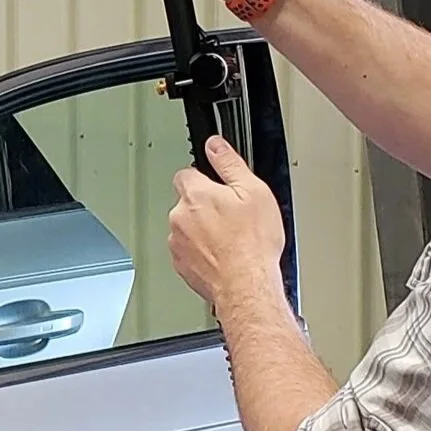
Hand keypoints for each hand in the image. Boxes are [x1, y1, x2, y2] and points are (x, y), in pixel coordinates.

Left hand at [167, 135, 286, 309]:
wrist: (247, 286)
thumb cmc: (253, 244)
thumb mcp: (253, 192)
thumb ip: (229, 163)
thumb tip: (215, 145)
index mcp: (195, 194)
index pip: (187, 174)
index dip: (204, 179)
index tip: (218, 188)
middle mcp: (179, 217)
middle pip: (186, 202)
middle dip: (204, 207)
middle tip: (231, 219)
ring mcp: (178, 243)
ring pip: (186, 228)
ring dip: (202, 231)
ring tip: (229, 241)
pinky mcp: (181, 265)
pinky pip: (188, 251)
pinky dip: (201, 253)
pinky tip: (222, 257)